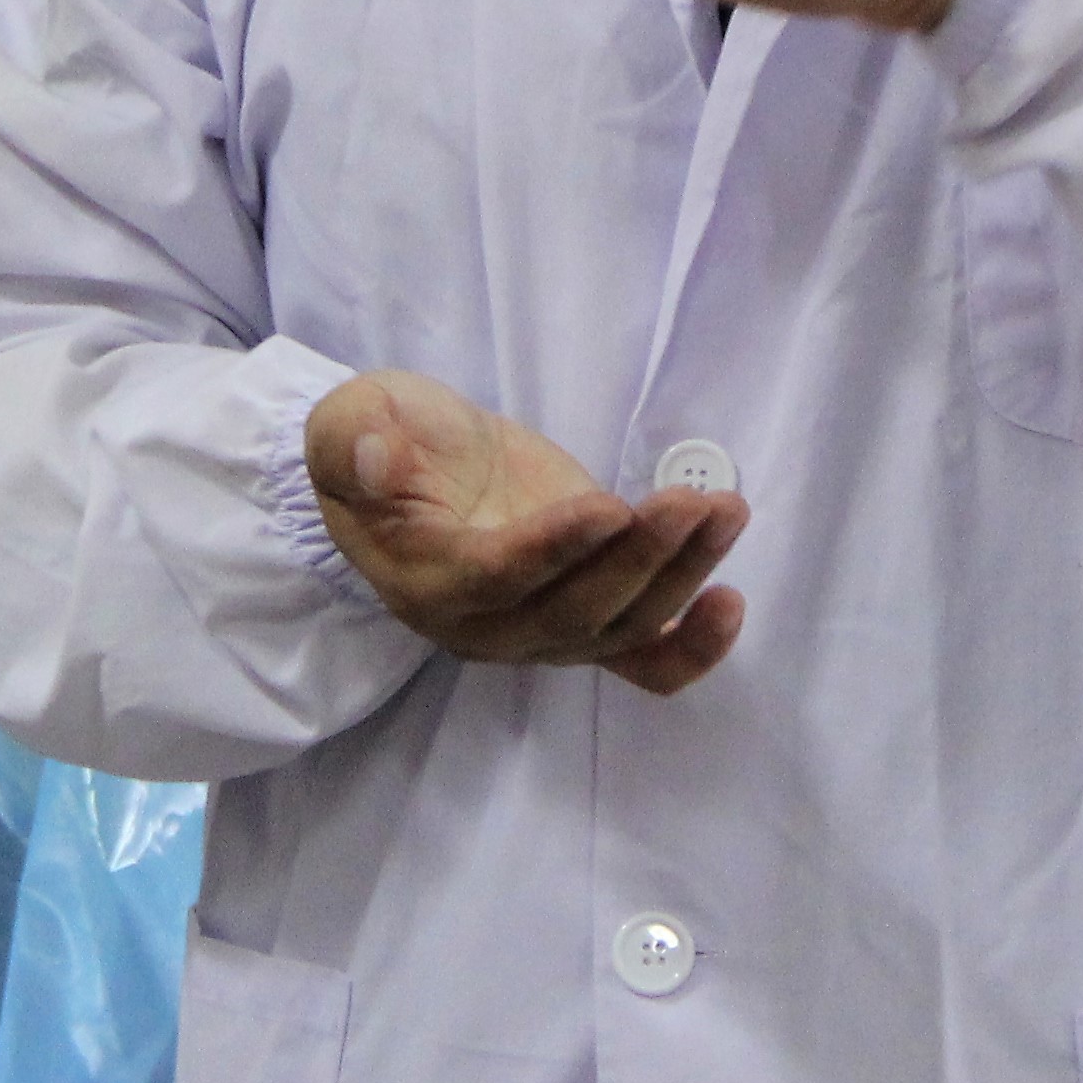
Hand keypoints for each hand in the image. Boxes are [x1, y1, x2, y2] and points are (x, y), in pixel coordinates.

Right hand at [306, 367, 747, 696]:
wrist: (411, 466)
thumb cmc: (380, 441)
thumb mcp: (352, 421)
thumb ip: (358, 443)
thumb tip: (377, 459)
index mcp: (424, 579)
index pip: (495, 578)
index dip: (554, 549)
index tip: (610, 507)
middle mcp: (484, 626)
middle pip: (572, 612)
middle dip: (638, 559)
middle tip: (689, 502)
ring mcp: (540, 632)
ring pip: (619, 628)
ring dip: (680, 578)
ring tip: (724, 512)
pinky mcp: (583, 619)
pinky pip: (640, 661)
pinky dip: (690, 648)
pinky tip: (729, 606)